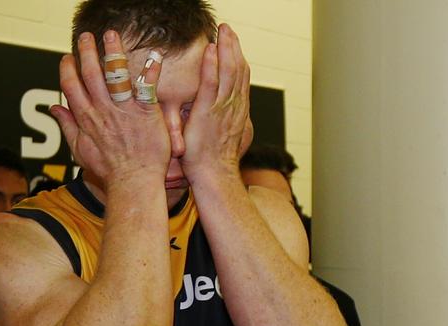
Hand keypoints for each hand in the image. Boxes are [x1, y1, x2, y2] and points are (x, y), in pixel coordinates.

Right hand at [49, 31, 170, 186]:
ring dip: (112, 53)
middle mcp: (102, 111)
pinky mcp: (145, 112)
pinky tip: (154, 56)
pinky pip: (146, 87)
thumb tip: (54, 109)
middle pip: (90, 74)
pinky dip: (150, 70)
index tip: (68, 57)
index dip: (67, 68)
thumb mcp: (80, 149)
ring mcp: (123, 110)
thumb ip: (67, 126)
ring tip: (111, 36)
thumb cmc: (109, 169)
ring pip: (115, 75)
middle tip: (86, 37)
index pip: (70, 86)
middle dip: (86, 52)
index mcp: (86, 118)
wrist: (133, 181)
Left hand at [181, 24, 252, 181]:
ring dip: (225, 48)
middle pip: (238, 68)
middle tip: (227, 29)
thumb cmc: (212, 160)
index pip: (240, 77)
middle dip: (233, 46)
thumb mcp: (220, 133)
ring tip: (222, 31)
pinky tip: (211, 50)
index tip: (232, 42)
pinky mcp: (207, 112)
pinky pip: (211, 84)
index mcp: (237, 109)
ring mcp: (222, 108)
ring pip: (228, 71)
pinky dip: (212, 65)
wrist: (214, 175)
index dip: (237, 57)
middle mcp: (233, 105)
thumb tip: (214, 109)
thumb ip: (220, 117)